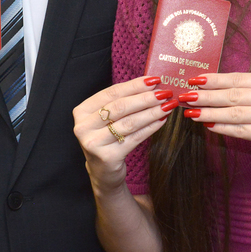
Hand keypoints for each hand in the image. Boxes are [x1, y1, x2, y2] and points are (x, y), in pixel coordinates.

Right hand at [73, 76, 171, 192]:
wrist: (102, 171)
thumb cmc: (107, 138)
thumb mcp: (107, 118)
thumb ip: (122, 101)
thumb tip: (151, 85)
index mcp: (82, 111)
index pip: (112, 93)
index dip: (134, 85)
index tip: (154, 80)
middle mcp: (84, 126)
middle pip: (120, 107)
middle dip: (146, 98)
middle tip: (165, 93)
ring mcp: (94, 143)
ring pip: (129, 123)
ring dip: (152, 112)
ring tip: (168, 106)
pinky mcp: (108, 157)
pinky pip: (134, 138)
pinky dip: (150, 127)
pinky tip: (162, 120)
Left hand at [182, 72, 250, 173]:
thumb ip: (248, 93)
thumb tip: (210, 89)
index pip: (238, 78)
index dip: (214, 79)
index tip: (194, 80)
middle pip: (234, 95)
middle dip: (207, 96)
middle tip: (186, 96)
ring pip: (235, 113)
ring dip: (210, 113)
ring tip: (191, 113)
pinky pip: (241, 130)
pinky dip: (221, 128)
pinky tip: (207, 126)